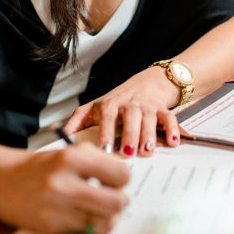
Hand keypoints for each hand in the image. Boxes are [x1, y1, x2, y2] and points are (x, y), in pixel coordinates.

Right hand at [0, 144, 129, 233]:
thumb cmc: (38, 166)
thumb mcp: (67, 152)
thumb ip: (97, 161)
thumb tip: (124, 178)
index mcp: (70, 159)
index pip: (120, 173)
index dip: (123, 178)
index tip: (117, 179)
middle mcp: (64, 184)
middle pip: (117, 202)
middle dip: (120, 200)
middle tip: (113, 197)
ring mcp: (56, 209)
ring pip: (105, 222)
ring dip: (108, 217)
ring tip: (100, 209)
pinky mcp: (50, 228)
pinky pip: (85, 232)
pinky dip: (89, 225)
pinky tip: (80, 215)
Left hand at [63, 67, 182, 156]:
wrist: (148, 82)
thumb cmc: (118, 100)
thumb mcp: (95, 107)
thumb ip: (78, 121)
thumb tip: (59, 136)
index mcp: (110, 104)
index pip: (107, 117)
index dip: (106, 132)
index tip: (104, 150)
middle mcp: (128, 104)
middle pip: (130, 117)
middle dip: (129, 134)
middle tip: (128, 152)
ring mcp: (146, 106)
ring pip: (149, 118)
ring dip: (149, 134)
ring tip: (148, 150)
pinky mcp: (162, 109)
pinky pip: (169, 118)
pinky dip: (173, 129)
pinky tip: (174, 142)